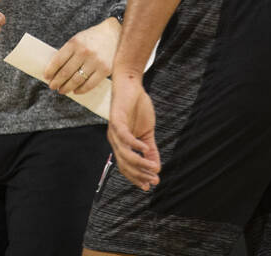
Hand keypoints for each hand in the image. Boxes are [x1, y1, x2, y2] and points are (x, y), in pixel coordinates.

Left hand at [42, 17, 119, 94]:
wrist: (115, 33)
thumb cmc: (93, 38)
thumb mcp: (79, 39)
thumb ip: (68, 52)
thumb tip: (55, 70)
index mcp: (75, 42)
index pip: (58, 60)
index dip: (50, 71)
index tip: (46, 77)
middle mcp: (84, 52)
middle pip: (66, 72)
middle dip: (56, 82)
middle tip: (52, 86)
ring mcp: (95, 61)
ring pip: (76, 80)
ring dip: (67, 87)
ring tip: (62, 90)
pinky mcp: (105, 69)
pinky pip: (90, 84)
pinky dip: (81, 90)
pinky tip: (76, 90)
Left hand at [107, 72, 159, 190]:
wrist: (130, 85)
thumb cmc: (137, 107)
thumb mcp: (147, 132)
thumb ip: (150, 149)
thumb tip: (157, 167)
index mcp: (121, 144)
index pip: (126, 167)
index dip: (137, 178)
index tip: (150, 186)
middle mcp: (115, 140)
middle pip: (125, 164)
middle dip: (140, 174)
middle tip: (154, 179)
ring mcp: (114, 131)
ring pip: (125, 153)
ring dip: (139, 162)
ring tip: (153, 167)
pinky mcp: (116, 120)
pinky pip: (125, 137)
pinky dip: (135, 145)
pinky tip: (146, 149)